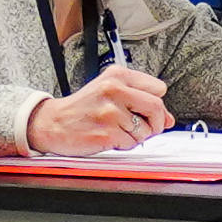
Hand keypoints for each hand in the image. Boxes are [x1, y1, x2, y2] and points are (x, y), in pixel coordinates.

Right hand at [25, 65, 171, 155]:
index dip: (157, 105)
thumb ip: (140, 101)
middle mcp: (114, 90)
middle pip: (157, 107)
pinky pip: (131, 144)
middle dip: (156, 123)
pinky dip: (124, 145)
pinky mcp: (107, 132)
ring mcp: (110, 112)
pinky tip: (110, 138)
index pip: (158, 89)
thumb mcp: (109, 94)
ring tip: (117, 130)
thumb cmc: (81, 109)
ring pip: (145, 130)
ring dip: (136, 136)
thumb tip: (169, 119)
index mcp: (117, 76)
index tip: (149, 112)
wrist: (52, 123)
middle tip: (145, 128)